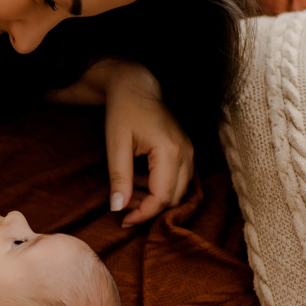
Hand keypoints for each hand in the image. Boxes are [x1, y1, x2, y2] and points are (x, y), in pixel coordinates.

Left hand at [102, 62, 193, 225]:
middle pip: (173, 198)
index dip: (143, 214)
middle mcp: (186, 153)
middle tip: (123, 207)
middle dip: (148, 208)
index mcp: (170, 151)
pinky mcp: (186, 150)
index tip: (123, 220)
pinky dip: (160, 187)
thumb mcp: (116, 145)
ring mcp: (189, 151)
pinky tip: (139, 180)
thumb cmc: (124, 111)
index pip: (162, 197)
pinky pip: (179, 179)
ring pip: (178, 191)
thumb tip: (118, 208)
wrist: (137, 85)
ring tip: (129, 191)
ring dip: (154, 198)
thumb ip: (119, 177)